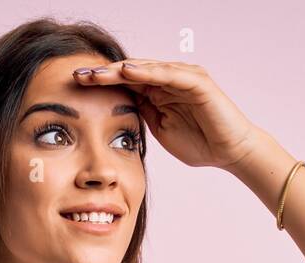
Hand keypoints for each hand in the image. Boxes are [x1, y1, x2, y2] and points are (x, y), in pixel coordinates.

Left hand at [76, 59, 260, 170]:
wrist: (229, 152)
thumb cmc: (200, 143)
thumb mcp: (160, 130)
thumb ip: (142, 115)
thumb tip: (118, 111)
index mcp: (158, 91)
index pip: (124, 82)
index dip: (100, 84)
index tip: (75, 87)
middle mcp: (169, 78)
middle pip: (130, 71)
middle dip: (103, 74)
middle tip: (77, 75)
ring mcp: (183, 77)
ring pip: (145, 68)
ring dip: (119, 70)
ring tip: (96, 73)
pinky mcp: (196, 81)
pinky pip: (168, 73)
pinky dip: (148, 71)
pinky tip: (127, 71)